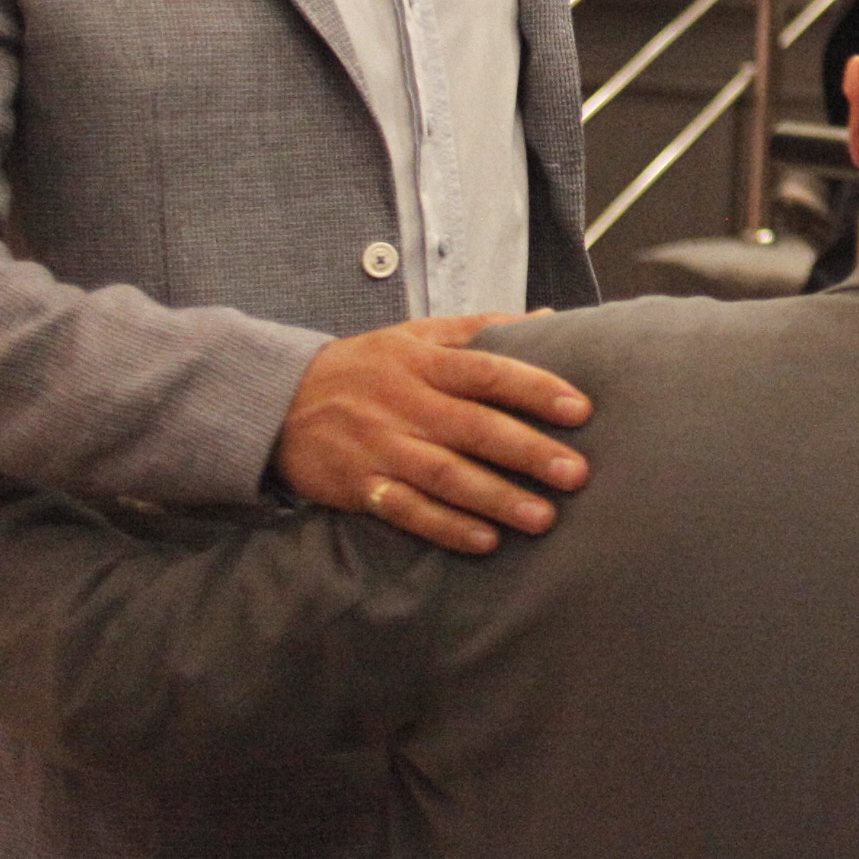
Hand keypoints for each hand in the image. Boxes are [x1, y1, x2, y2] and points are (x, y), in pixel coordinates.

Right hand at [273, 315, 593, 556]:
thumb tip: (548, 316)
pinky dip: (446, 526)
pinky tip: (485, 541)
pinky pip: (407, 510)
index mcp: (423, 362)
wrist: (278, 401)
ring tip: (543, 518)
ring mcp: (381, 448)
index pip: (488, 371)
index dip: (536, 389)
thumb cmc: (364, 366)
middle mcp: (405, 403)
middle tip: (576, 473)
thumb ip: (481, 328)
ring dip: (496, 498)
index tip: (581, 409)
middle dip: (528, 452)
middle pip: (475, 428)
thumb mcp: (415, 335)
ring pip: (445, 475)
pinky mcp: (359, 486)